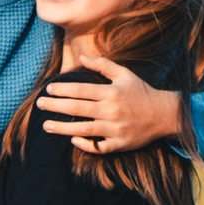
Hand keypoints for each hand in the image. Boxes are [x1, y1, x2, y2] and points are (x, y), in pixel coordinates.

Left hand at [39, 63, 185, 155]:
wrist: (164, 115)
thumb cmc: (141, 92)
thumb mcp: (124, 74)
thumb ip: (102, 65)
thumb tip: (81, 57)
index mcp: (110, 92)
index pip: (80, 90)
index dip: (62, 90)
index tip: (48, 90)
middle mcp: (111, 110)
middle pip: (77, 109)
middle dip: (55, 106)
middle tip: (39, 105)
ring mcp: (114, 129)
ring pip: (82, 130)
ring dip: (62, 128)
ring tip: (46, 126)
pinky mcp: (118, 144)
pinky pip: (97, 147)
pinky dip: (84, 144)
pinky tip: (71, 139)